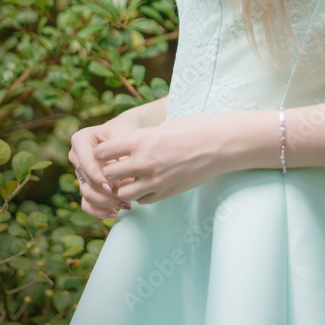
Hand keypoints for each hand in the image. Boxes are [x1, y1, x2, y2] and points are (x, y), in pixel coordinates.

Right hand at [69, 124, 131, 218]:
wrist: (127, 134)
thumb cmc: (126, 132)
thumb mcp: (124, 137)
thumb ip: (119, 155)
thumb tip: (118, 183)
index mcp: (80, 140)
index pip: (85, 162)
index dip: (97, 177)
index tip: (112, 187)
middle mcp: (76, 156)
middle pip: (85, 181)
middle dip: (105, 193)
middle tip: (124, 199)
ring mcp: (80, 172)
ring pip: (86, 194)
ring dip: (105, 203)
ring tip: (125, 205)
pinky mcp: (86, 185)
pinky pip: (86, 204)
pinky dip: (99, 211)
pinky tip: (115, 213)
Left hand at [92, 114, 230, 203]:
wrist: (222, 144)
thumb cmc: (196, 127)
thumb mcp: (165, 125)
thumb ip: (146, 136)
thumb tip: (136, 142)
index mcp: (140, 139)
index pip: (102, 152)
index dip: (102, 153)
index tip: (107, 153)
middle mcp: (143, 161)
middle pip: (108, 175)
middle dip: (109, 173)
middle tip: (116, 169)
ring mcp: (155, 180)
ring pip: (123, 193)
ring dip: (124, 188)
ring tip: (131, 181)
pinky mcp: (167, 192)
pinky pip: (142, 200)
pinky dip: (141, 195)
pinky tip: (148, 186)